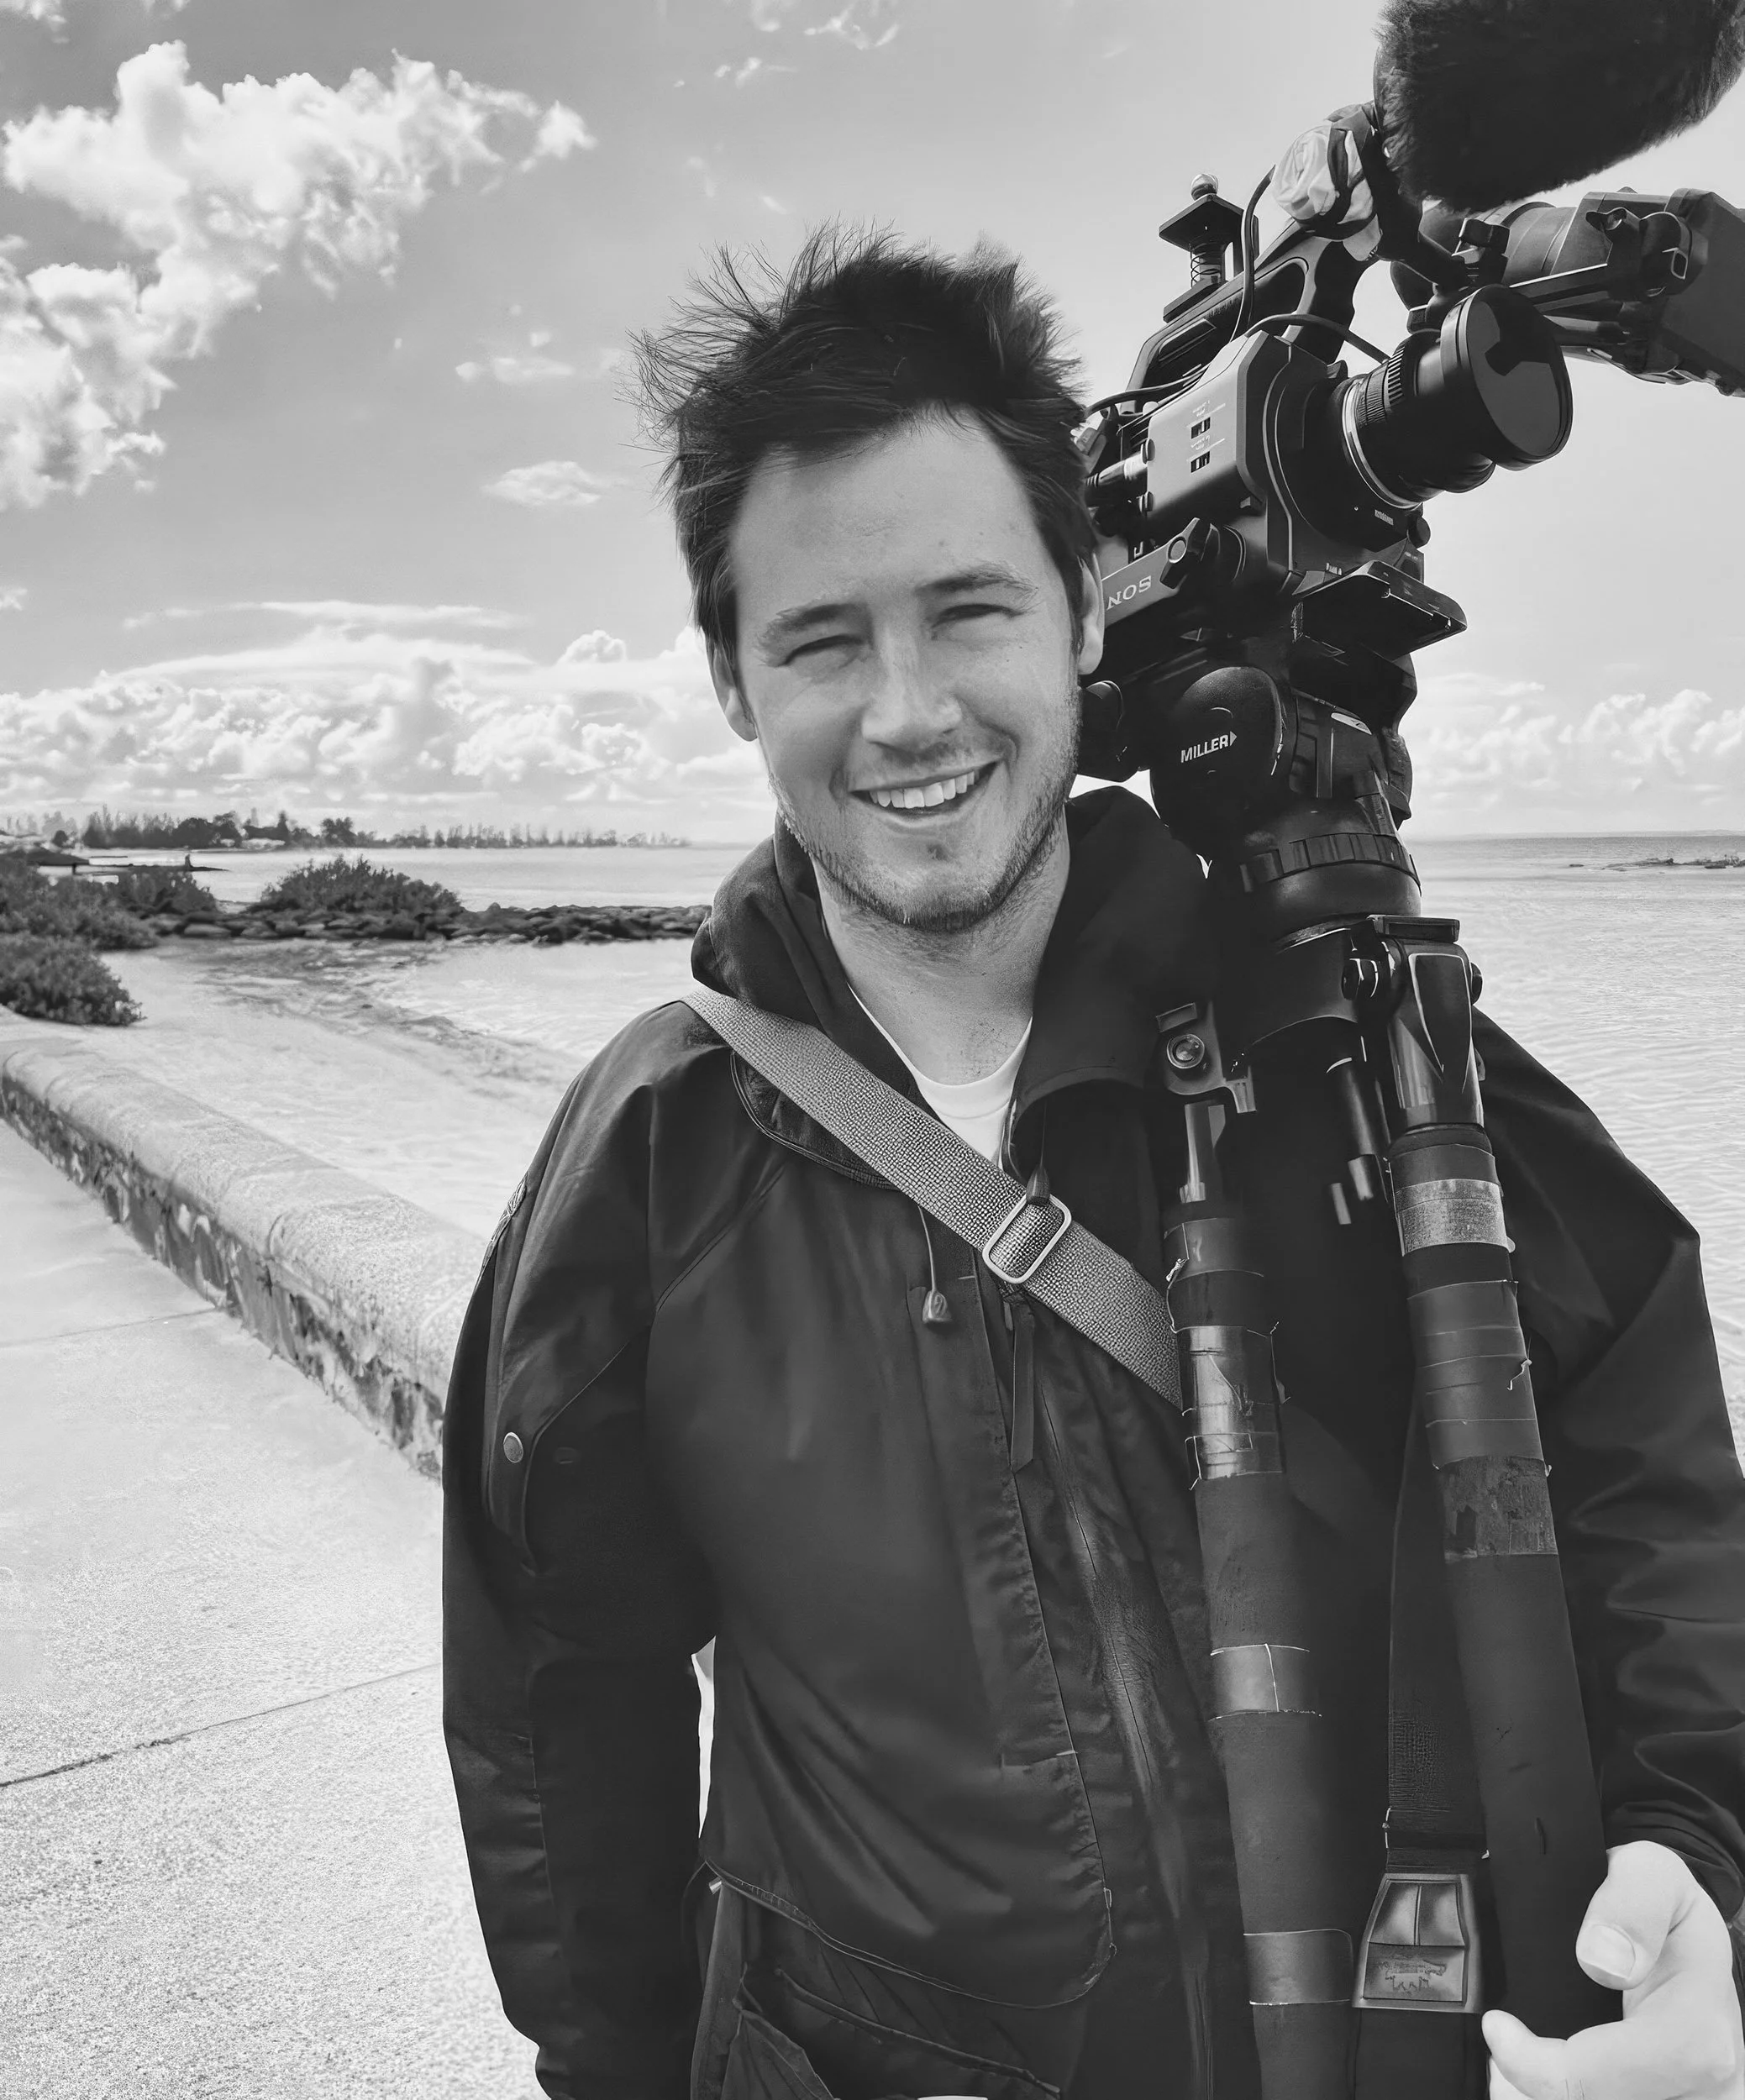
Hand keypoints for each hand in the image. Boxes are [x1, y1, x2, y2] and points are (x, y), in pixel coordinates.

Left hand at [1484, 1841, 1743, 2099]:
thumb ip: (1631, 1903)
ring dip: (1563, 2084)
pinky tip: (1560, 2063)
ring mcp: (1699, 2099)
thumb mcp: (1651, 1871)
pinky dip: (1580, 2086)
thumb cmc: (1668, 1902)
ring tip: (1534, 2047)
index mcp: (1699, 2030)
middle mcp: (1709, 2082)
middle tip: (1512, 2037)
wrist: (1688, 1930)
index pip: (1609, 2078)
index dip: (1542, 2067)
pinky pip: (1615, 2099)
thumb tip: (1601, 1961)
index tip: (1499, 2027)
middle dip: (1547, 2078)